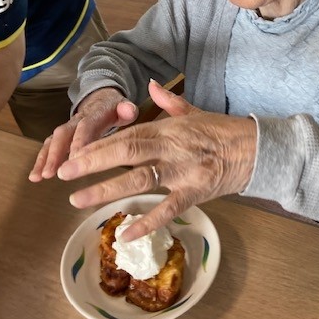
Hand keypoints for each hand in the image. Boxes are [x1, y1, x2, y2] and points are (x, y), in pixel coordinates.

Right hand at [28, 87, 137, 181]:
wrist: (101, 99)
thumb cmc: (115, 109)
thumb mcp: (124, 107)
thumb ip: (127, 109)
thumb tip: (129, 110)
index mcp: (94, 114)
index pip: (86, 126)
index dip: (80, 140)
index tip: (75, 156)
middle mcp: (76, 120)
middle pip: (64, 134)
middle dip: (56, 153)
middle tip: (51, 172)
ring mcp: (67, 128)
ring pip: (52, 141)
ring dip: (45, 159)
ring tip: (39, 177)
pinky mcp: (61, 137)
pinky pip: (48, 147)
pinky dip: (40, 161)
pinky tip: (35, 178)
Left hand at [56, 80, 256, 241]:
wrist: (255, 150)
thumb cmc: (221, 130)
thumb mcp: (194, 111)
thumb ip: (168, 100)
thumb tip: (150, 85)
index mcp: (168, 128)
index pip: (126, 134)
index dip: (98, 144)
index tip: (73, 152)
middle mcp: (171, 148)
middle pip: (126, 153)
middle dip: (92, 163)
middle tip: (63, 174)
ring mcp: (182, 172)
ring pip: (140, 180)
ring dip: (106, 190)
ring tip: (78, 200)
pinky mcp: (195, 194)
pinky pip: (167, 210)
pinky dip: (145, 223)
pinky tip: (123, 234)